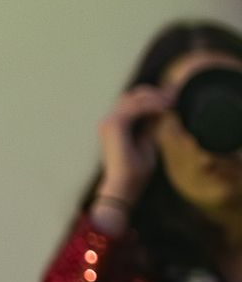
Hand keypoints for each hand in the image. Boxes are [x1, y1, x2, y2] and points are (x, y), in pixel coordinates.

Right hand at [97, 84, 170, 202]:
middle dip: (153, 94)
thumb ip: (150, 126)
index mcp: (113, 126)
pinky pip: (135, 108)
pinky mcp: (114, 125)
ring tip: (171, 104)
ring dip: (154, 98)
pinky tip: (165, 109)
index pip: (131, 102)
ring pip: (133, 98)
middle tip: (173, 100)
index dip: (150, 98)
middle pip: (131, 95)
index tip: (171, 101)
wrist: (124, 186)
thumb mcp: (146, 143)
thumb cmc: (135, 172)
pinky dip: (151, 106)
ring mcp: (108, 122)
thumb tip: (161, 111)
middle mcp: (107, 121)